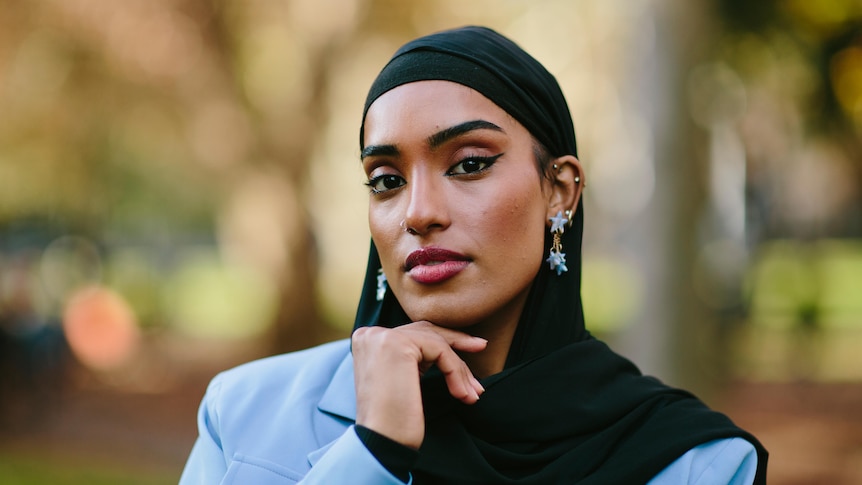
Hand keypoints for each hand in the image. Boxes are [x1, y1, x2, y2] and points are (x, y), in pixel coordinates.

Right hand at [352, 321, 486, 448]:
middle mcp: (371, 334)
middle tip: (481, 346)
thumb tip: (445, 350)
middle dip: (456, 341)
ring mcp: (382, 337)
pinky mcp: (397, 345)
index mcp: (368, 341)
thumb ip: (412, 359)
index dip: (443, 341)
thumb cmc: (393, 421)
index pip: (413, 332)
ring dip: (459, 368)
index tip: (469, 351)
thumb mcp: (400, 380)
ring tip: (473, 392)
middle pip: (425, 330)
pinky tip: (462, 394)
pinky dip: (455, 371)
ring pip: (436, 341)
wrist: (381, 443)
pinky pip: (440, 350)